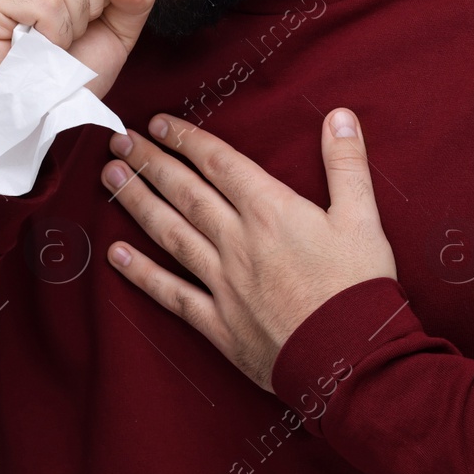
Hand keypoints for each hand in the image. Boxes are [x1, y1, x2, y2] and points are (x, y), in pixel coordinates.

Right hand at [0, 0, 156, 150]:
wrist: (26, 120)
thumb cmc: (59, 75)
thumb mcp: (115, 29)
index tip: (80, 21)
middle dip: (89, 5)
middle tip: (61, 36)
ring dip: (70, 22)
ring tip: (46, 42)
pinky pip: (45, 3)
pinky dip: (53, 35)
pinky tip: (34, 49)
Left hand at [100, 108, 395, 392]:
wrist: (349, 357)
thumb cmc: (358, 287)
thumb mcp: (363, 218)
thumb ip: (346, 164)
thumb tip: (339, 116)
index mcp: (271, 211)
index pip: (219, 163)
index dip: (187, 139)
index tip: (158, 122)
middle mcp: (238, 241)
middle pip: (185, 192)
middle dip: (150, 162)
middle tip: (119, 139)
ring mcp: (223, 282)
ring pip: (170, 234)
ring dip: (137, 203)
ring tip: (109, 178)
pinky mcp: (219, 322)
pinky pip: (173, 293)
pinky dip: (142, 275)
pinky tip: (117, 256)